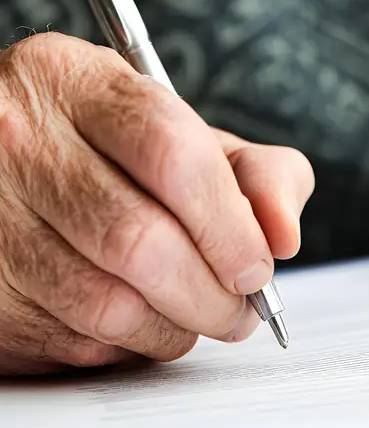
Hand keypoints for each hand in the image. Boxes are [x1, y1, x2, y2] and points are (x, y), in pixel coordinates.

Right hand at [0, 34, 313, 374]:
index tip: (257, 265)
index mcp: (73, 79)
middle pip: (140, 241)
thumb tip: (282, 233)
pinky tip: (129, 321)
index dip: (229, 224)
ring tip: (188, 317)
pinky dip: (118, 348)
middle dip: (210, 295)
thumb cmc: (96, 151)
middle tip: (237, 310)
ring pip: (105, 306)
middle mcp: (17, 138)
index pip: (172, 152)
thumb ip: (249, 170)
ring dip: (169, 330)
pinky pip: (69, 341)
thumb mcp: (172, 131)